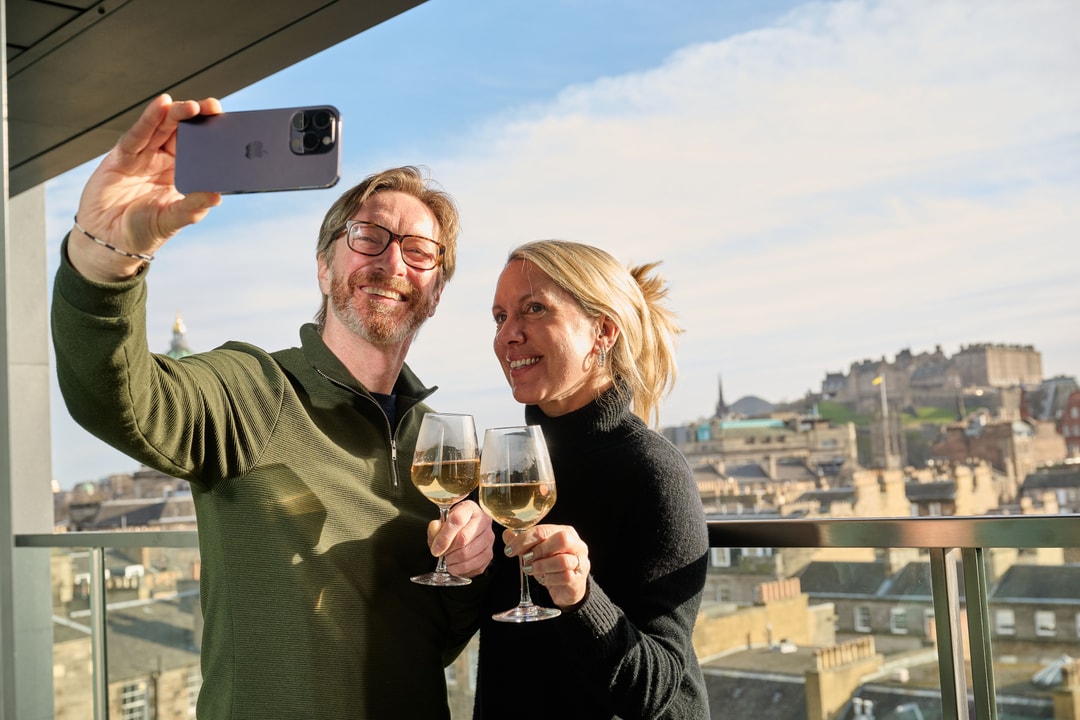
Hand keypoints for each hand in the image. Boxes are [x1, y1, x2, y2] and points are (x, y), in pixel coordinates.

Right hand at [69, 94, 223, 280]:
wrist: (108, 240)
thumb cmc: (143, 231)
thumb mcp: (172, 220)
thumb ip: (192, 207)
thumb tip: (217, 196)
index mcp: (182, 175)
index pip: (199, 148)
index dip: (210, 134)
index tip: (225, 124)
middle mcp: (164, 162)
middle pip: (181, 132)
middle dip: (196, 117)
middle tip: (211, 107)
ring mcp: (144, 157)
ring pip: (161, 128)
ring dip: (175, 115)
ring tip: (189, 106)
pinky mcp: (123, 156)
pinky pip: (138, 134)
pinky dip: (149, 119)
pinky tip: (161, 106)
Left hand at [427, 500, 494, 577]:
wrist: (465, 534)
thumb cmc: (452, 529)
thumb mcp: (440, 524)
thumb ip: (435, 527)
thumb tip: (435, 528)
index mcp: (470, 508)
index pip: (457, 520)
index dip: (444, 537)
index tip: (435, 548)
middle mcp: (483, 521)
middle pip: (463, 539)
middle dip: (448, 550)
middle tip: (442, 553)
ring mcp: (489, 538)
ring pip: (467, 554)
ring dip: (452, 560)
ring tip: (448, 558)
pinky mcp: (489, 554)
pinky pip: (472, 565)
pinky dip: (459, 569)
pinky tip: (455, 564)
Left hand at [503, 524, 589, 608]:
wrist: (568, 588)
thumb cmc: (551, 565)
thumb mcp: (535, 552)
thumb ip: (522, 543)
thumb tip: (507, 534)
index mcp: (565, 532)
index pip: (544, 530)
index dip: (524, 539)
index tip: (509, 550)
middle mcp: (577, 545)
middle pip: (561, 539)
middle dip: (538, 550)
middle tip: (524, 559)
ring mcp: (581, 562)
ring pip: (563, 561)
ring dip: (541, 566)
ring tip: (530, 570)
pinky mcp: (579, 579)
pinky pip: (565, 577)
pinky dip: (549, 579)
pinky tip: (543, 579)